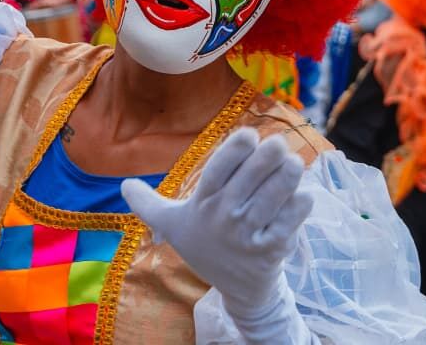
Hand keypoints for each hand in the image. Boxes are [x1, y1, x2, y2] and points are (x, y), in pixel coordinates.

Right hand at [122, 129, 311, 317]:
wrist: (236, 289)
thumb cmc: (205, 246)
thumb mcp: (172, 225)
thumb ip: (148, 204)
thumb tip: (123, 186)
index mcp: (203, 203)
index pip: (219, 169)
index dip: (236, 149)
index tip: (250, 135)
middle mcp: (225, 216)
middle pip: (251, 177)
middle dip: (269, 156)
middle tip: (278, 145)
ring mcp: (249, 233)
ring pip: (274, 195)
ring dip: (288, 175)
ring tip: (293, 163)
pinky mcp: (272, 248)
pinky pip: (290, 220)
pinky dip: (299, 204)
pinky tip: (303, 194)